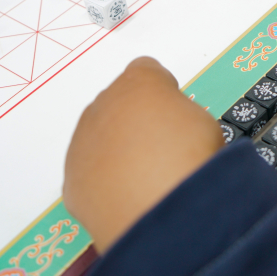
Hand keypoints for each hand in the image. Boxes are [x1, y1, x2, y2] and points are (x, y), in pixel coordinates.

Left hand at [63, 57, 223, 252]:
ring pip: (98, 139)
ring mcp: (83, 142)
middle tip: (162, 147)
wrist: (162, 206)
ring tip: (147, 176)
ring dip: (117, 152)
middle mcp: (105, 105)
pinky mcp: (73, 180)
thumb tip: (176, 128)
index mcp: (140, 83)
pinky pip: (89, 175)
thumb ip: (181, 114)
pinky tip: (129, 196)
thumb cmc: (189, 157)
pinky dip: (105, 183)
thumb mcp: (203, 122)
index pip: (147, 71)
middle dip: (135, 122)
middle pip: (118, 105)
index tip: (171, 107)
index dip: (162, 90)